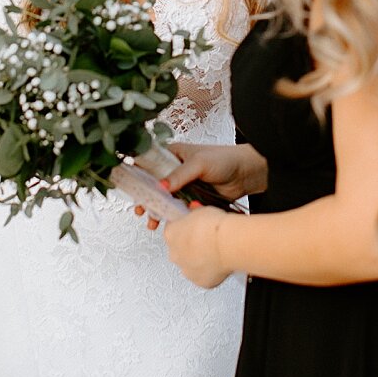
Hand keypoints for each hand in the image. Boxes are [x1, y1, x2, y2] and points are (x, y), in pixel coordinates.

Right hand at [134, 143, 267, 229]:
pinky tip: (167, 222)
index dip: (138, 175)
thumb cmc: (226, 159)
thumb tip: (161, 186)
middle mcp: (175, 170)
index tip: (131, 188)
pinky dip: (171, 216)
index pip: (149, 163)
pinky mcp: (191, 199)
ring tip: (152, 220)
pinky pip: (177, 209)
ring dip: (156, 210)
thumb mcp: (199, 163)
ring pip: (164, 200)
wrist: (246, 175)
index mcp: (173, 154)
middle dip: (145, 198)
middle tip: (141, 208)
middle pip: (153, 185)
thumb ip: (180, 174)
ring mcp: (183, 186)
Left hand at [163, 202, 232, 288]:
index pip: (173, 229)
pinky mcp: (200, 281)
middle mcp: (174, 254)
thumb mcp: (201, 210)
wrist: (229, 244)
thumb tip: (194, 214)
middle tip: (206, 239)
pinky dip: (210, 271)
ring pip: (190, 264)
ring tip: (215, 251)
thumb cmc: (216, 227)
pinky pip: (203, 275)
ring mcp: (186, 269)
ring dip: (199, 259)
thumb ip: (193, 215)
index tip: (194, 226)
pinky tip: (219, 263)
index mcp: (170, 234)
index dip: (185, 226)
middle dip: (191, 245)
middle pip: (180, 249)